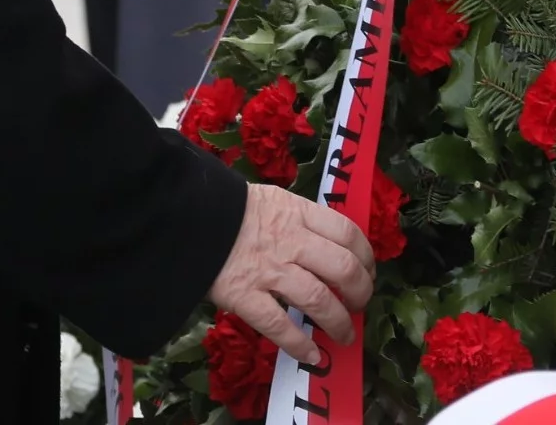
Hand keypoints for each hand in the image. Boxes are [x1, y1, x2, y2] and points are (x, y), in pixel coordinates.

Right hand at [206, 183, 374, 364]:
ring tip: (344, 336)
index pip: (348, 233)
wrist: (186, 215)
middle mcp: (291, 242)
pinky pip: (279, 325)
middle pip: (342, 268)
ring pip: (318, 299)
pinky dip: (299, 344)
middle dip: (360, 291)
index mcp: (298, 213)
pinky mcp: (244, 296)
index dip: (366, 257)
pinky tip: (311, 355)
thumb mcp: (272, 200)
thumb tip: (326, 243)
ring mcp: (269, 270)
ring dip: (338, 322)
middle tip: (360, 304)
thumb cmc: (228, 206)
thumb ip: (299, 220)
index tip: (368, 271)